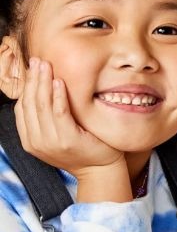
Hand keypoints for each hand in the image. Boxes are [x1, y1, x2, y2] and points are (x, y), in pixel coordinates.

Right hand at [15, 58, 130, 201]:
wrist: (100, 170)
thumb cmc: (83, 150)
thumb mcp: (57, 136)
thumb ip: (46, 120)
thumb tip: (41, 92)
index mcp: (30, 141)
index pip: (21, 108)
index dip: (26, 86)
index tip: (32, 69)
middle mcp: (36, 142)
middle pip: (29, 103)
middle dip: (33, 79)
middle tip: (38, 61)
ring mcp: (51, 142)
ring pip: (42, 105)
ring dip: (43, 82)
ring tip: (47, 66)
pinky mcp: (68, 139)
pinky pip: (59, 113)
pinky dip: (58, 96)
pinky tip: (60, 82)